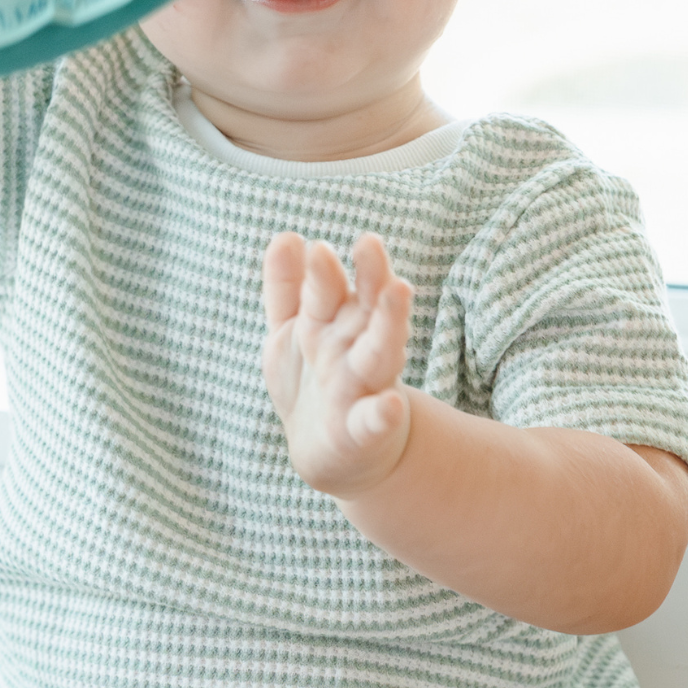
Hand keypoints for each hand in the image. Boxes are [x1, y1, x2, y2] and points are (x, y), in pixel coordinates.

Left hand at [261, 231, 414, 499]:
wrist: (328, 452)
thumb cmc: (313, 378)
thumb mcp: (291, 331)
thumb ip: (287, 287)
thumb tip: (287, 236)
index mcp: (333, 323)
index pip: (330, 288)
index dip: (324, 269)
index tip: (317, 246)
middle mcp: (354, 349)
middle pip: (366, 308)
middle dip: (369, 276)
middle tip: (368, 243)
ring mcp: (363, 388)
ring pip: (380, 351)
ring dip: (390, 322)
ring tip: (400, 289)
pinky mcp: (366, 430)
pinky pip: (376, 420)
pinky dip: (384, 414)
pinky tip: (391, 406)